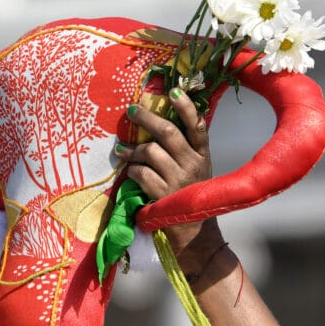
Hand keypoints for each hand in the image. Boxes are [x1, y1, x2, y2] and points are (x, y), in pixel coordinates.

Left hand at [114, 88, 224, 274]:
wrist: (194, 234)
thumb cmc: (191, 195)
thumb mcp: (196, 169)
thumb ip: (185, 148)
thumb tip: (161, 120)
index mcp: (203, 156)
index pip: (197, 125)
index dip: (185, 106)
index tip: (173, 91)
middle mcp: (193, 165)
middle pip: (168, 132)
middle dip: (147, 117)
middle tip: (131, 110)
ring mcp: (179, 181)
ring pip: (150, 152)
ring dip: (132, 149)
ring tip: (121, 150)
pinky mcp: (163, 196)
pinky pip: (141, 174)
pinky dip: (132, 171)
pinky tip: (128, 172)